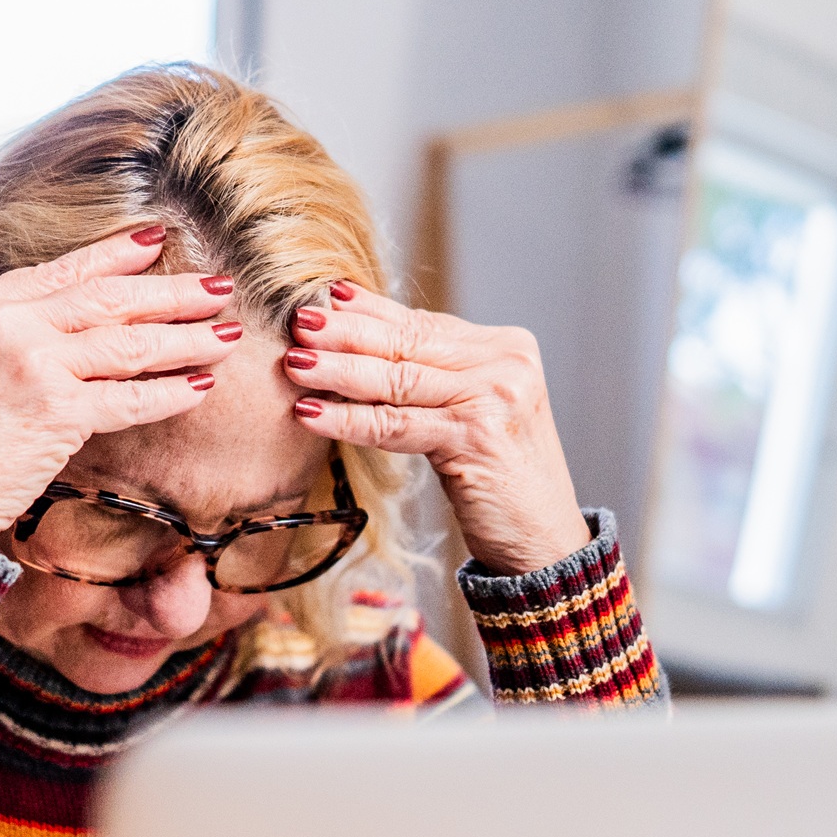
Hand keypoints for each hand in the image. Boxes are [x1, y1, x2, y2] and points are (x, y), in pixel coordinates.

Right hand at [0, 227, 239, 541]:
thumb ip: (3, 335)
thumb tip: (67, 330)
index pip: (62, 269)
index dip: (117, 255)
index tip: (158, 240)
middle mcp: (2, 320)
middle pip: (107, 297)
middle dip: (172, 291)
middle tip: (221, 286)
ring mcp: (30, 361)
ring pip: (127, 342)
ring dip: (185, 338)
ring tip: (226, 334)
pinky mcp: (54, 410)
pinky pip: (128, 396)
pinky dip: (170, 392)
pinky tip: (201, 386)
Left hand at [283, 283, 593, 574]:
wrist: (543, 542)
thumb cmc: (499, 479)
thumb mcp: (470, 413)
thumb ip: (433, 375)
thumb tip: (359, 338)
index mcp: (506, 348)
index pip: (424, 324)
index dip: (370, 311)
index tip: (324, 295)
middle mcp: (506, 363)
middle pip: (408, 343)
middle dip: (347, 331)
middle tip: (298, 319)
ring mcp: (495, 397)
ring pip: (397, 379)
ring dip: (338, 371)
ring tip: (293, 363)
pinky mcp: (477, 436)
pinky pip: (397, 424)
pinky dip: (349, 419)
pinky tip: (310, 412)